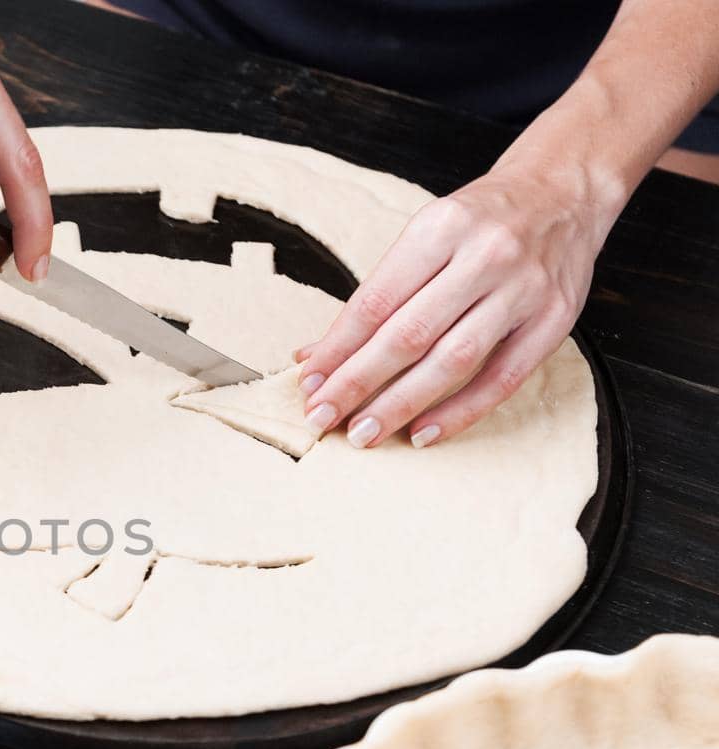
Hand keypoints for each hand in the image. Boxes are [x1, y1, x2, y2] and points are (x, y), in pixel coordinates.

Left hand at [294, 163, 616, 447]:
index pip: (376, 301)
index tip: (308, 382)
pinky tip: (422, 433)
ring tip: (363, 433)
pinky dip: (459, 411)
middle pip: (408, 335)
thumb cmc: (479, 221)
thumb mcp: (425, 235)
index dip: (338, 348)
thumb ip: (378, 295)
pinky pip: (502, 379)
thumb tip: (315, 356)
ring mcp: (524, 290)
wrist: (564, 191)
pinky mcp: (555, 321)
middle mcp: (484, 256)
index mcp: (440, 229)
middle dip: (358, 382)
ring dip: (400, 404)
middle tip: (322, 417)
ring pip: (452, 361)